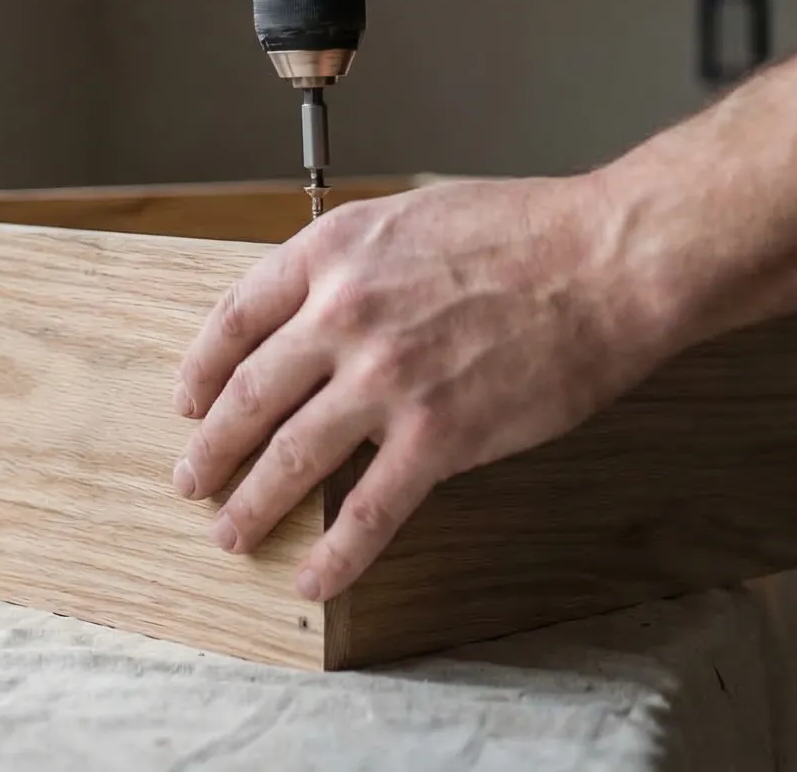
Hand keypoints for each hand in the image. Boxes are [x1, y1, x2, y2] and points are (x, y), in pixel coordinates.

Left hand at [168, 176, 682, 600]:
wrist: (606, 260)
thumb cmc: (524, 230)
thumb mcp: (408, 218)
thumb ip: (354, 263)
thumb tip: (316, 308)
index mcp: (332, 252)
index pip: (235, 318)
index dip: (202, 369)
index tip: (189, 401)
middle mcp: (345, 314)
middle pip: (249, 395)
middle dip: (212, 448)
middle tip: (191, 480)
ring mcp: (387, 379)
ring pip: (291, 457)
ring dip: (252, 504)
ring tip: (230, 535)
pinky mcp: (438, 436)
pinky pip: (369, 510)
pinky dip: (336, 554)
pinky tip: (314, 577)